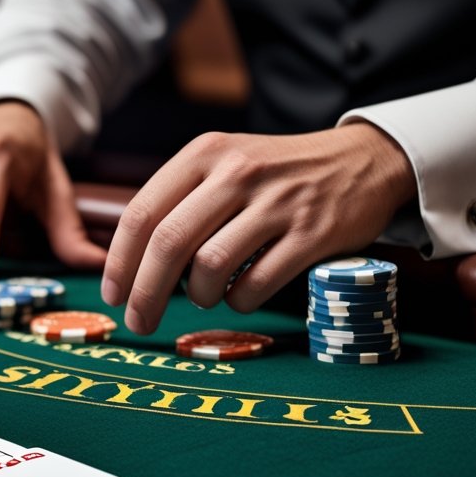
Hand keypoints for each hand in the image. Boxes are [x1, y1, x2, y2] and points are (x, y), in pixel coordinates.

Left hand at [100, 124, 417, 333]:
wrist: (363, 160)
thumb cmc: (276, 174)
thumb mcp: (224, 164)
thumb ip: (179, 201)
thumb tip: (130, 264)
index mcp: (204, 154)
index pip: (142, 213)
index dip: (119, 262)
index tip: (113, 296)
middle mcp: (236, 172)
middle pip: (169, 243)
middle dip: (146, 293)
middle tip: (139, 322)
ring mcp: (276, 203)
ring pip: (209, 266)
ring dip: (198, 296)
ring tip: (204, 296)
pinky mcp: (312, 234)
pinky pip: (256, 284)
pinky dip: (238, 302)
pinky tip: (240, 295)